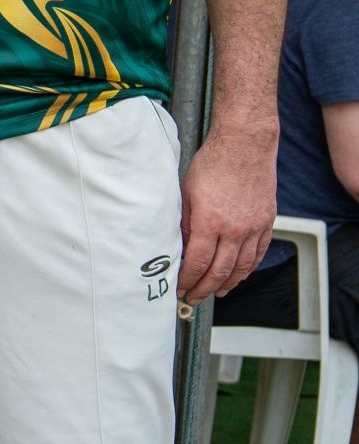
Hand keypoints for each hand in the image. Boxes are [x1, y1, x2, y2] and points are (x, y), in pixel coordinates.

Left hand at [180, 121, 274, 301]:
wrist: (244, 145)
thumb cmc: (212, 163)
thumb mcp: (185, 193)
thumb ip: (183, 222)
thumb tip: (176, 246)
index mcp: (210, 222)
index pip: (196, 263)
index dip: (187, 280)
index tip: (179, 288)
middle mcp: (234, 229)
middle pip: (219, 271)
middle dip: (204, 288)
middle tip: (193, 298)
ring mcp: (254, 227)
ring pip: (242, 267)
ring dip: (228, 284)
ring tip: (215, 292)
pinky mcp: (266, 222)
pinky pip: (258, 253)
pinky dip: (248, 269)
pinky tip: (239, 275)